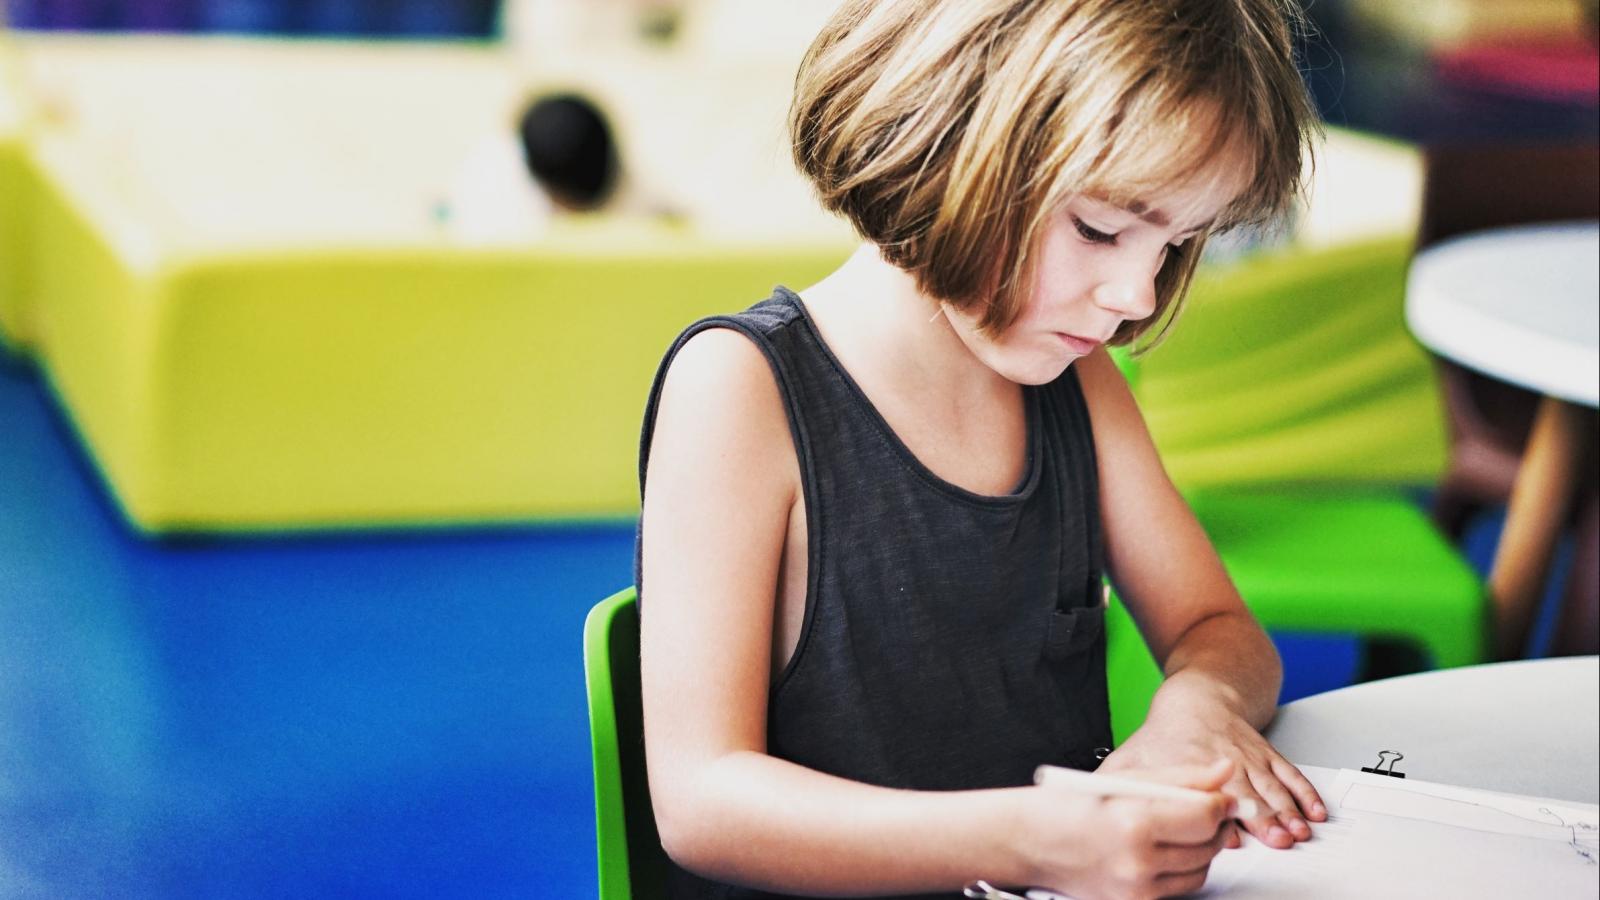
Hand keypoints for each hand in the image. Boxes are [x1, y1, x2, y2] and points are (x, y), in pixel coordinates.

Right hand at [1016, 759, 1236, 899]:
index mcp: (1133, 823)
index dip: (1220, 802)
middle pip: (1207, 845)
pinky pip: (1180, 887)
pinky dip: (1183, 867)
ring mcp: (1137, 890)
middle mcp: (1138, 863)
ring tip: (1182, 826)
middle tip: (1208, 807)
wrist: (1029, 843)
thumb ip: (1180, 777)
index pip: (1204, 815)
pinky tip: (1165, 848)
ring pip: (1200, 869)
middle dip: (1215, 824)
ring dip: (1202, 847)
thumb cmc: (1067, 806)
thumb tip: (1222, 773)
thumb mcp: (1123, 779)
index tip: (1221, 795)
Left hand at [1098, 694, 1326, 849]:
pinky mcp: (1268, 756)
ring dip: (1287, 811)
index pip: (1205, 793)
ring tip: (1297, 830)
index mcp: (1191, 763)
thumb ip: (1116, 783)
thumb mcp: (1133, 756)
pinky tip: (1314, 811)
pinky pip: (1291, 775)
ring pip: (1272, 787)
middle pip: (1246, 793)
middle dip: (1263, 817)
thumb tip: (1089, 805)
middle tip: (1277, 839)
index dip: (1218, 815)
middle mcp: (1224, 761)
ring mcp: (1249, 759)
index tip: (1229, 836)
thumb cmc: (1166, 734)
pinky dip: (1305, 794)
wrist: (1200, 695)